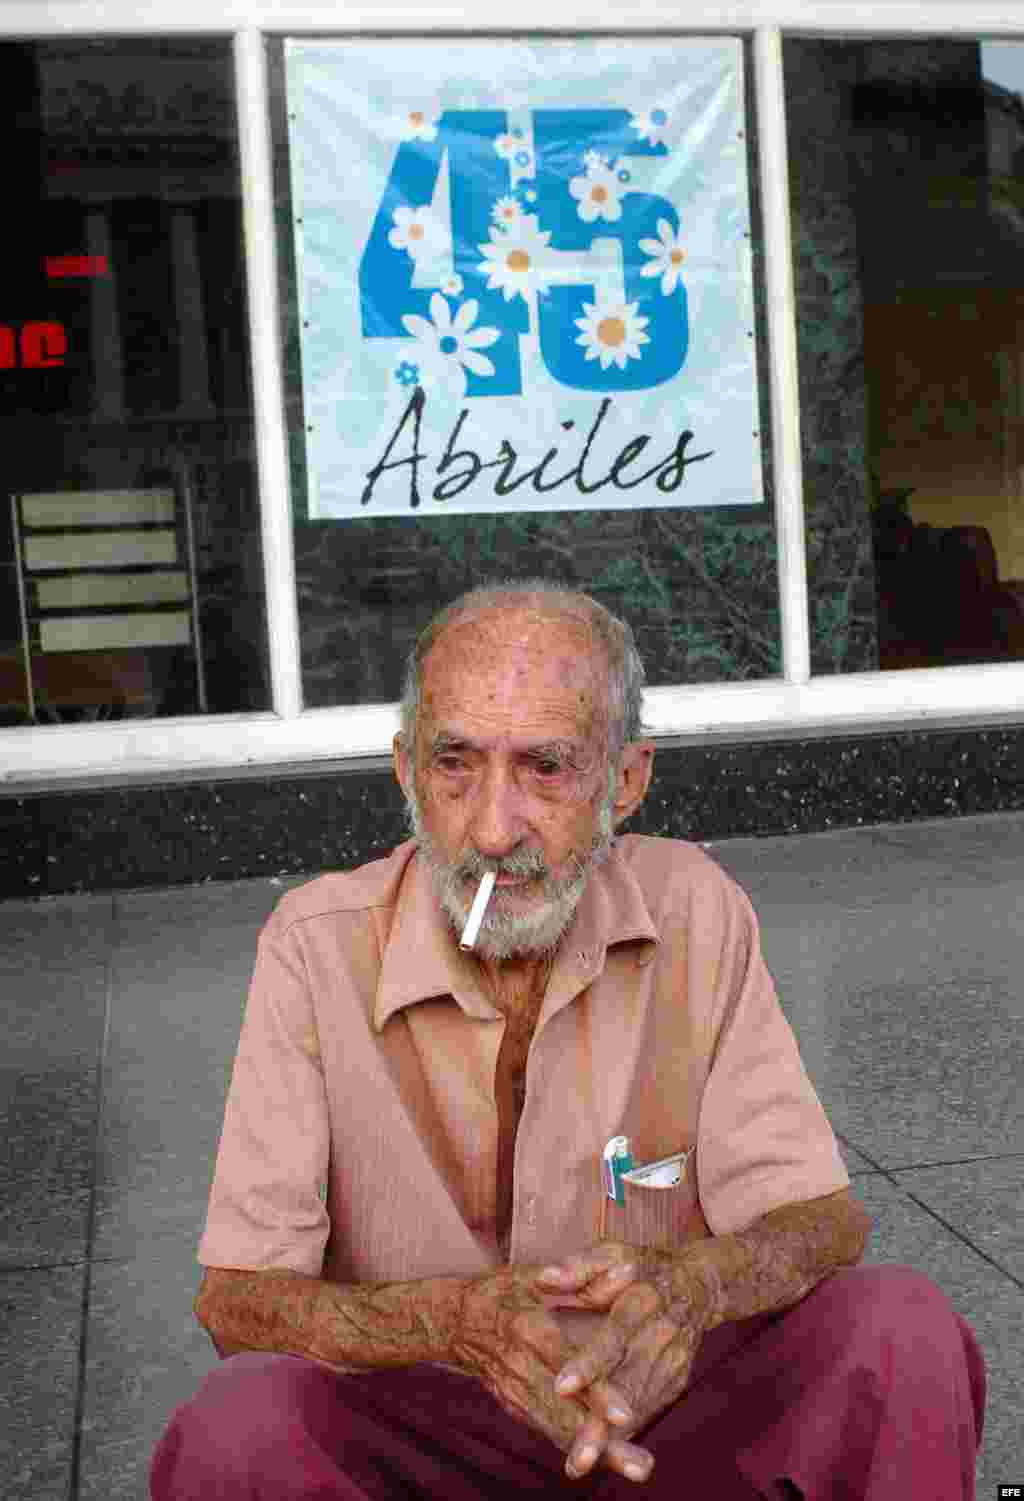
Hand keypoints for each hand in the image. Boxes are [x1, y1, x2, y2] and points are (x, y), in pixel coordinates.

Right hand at [446, 1262, 655, 1482]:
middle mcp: (523, 1367)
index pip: (566, 1365)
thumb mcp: (539, 1273)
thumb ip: (585, 1276)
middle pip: (567, 1413)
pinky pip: (550, 1430)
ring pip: (560, 1430)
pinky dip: (579, 1445)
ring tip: (637, 1470)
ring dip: (599, 1454)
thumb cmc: (505, 1290)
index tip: (626, 1416)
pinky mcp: (516, 1407)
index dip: (595, 1392)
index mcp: (531, 1329)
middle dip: (604, 1443)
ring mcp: (517, 1393)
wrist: (456, 1320)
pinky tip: (610, 1461)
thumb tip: (629, 1271)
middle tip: (642, 1467)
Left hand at [534, 1241, 712, 1477]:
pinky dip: (626, 1432)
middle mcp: (662, 1333)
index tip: (561, 1386)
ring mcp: (674, 1361)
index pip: (615, 1334)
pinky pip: (648, 1408)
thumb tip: (542, 1278)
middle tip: (577, 1455)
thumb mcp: (614, 1253)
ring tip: (580, 1461)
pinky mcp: (676, 1379)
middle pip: (631, 1380)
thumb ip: (578, 1267)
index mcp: (643, 1299)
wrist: (700, 1282)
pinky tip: (601, 1452)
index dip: (590, 1362)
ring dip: (614, 1436)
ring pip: (641, 1403)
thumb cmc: (644, 1265)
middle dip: (604, 1420)